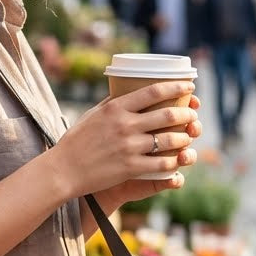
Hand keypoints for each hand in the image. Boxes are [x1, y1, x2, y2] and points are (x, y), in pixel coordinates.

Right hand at [56, 80, 200, 199]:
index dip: (177, 87)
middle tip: (192, 114)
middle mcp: (125, 125)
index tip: (189, 86)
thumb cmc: (76, 141)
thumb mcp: (92, 114)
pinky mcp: (130, 167)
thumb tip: (128, 89)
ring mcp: (129, 147)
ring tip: (187, 136)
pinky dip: (173, 161)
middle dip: (187, 113)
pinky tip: (177, 159)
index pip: (154, 91)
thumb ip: (112, 102)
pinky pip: (161, 164)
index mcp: (116, 108)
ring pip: (169, 140)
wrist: (63, 170)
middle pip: (168, 114)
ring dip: (184, 137)